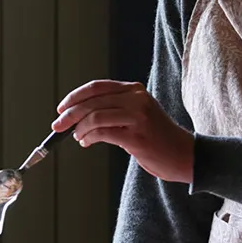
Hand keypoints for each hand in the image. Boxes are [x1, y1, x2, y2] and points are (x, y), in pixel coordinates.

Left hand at [53, 80, 194, 183]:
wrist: (184, 155)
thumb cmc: (156, 138)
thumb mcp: (138, 114)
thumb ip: (114, 109)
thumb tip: (78, 116)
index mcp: (134, 90)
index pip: (97, 88)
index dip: (75, 97)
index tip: (61, 109)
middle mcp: (136, 99)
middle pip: (92, 102)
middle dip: (70, 115)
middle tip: (57, 126)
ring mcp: (137, 116)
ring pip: (95, 116)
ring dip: (79, 129)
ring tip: (78, 137)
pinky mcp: (137, 136)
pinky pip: (102, 133)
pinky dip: (88, 138)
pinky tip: (86, 143)